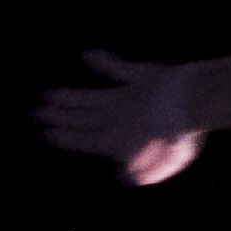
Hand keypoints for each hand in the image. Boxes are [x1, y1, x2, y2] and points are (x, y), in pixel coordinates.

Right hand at [34, 51, 206, 184]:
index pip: (83, 140)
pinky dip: (102, 61)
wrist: (191, 104)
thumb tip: (123, 175)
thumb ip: (142, 174)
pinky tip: (88, 54)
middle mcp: (114, 118)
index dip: (64, 137)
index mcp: (115, 141)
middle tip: (38, 113)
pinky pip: (116, 68)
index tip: (45, 133)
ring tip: (50, 95)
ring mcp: (125, 95)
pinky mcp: (140, 77)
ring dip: (70, 96)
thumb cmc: (178, 141)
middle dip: (59, 117)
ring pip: (91, 97)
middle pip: (81, 118)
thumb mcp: (162, 167)